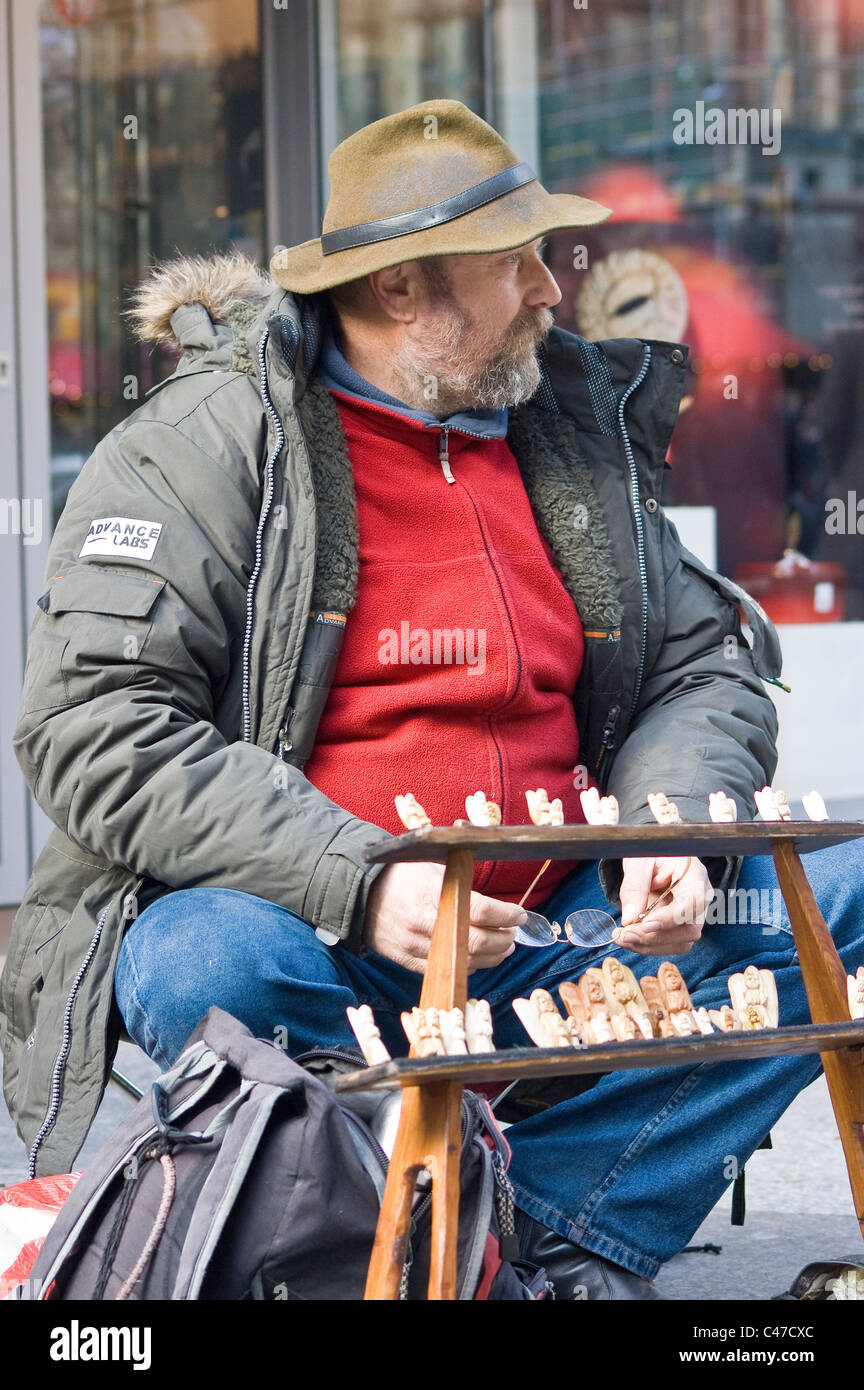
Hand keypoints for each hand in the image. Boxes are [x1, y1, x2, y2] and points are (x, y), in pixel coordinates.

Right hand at [363, 862, 526, 973]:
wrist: (361, 894)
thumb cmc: (402, 876)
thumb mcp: (433, 869)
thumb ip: (462, 885)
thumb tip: (496, 903)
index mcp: (430, 894)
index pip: (479, 911)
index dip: (505, 916)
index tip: (519, 915)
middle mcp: (423, 923)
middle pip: (476, 942)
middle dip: (503, 940)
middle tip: (513, 933)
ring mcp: (415, 946)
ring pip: (465, 962)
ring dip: (492, 957)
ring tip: (503, 947)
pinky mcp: (408, 961)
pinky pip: (447, 971)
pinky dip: (470, 967)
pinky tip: (480, 958)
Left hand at [612, 855, 711, 955]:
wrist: (651, 855)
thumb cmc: (648, 852)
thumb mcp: (638, 861)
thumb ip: (634, 887)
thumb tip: (629, 918)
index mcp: (694, 874)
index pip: (694, 901)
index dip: (672, 917)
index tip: (646, 924)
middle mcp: (699, 897)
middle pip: (691, 929)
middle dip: (657, 937)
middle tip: (626, 935)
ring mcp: (692, 914)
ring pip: (681, 942)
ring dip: (650, 945)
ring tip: (623, 937)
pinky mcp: (680, 926)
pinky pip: (670, 944)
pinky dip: (648, 945)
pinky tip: (629, 938)